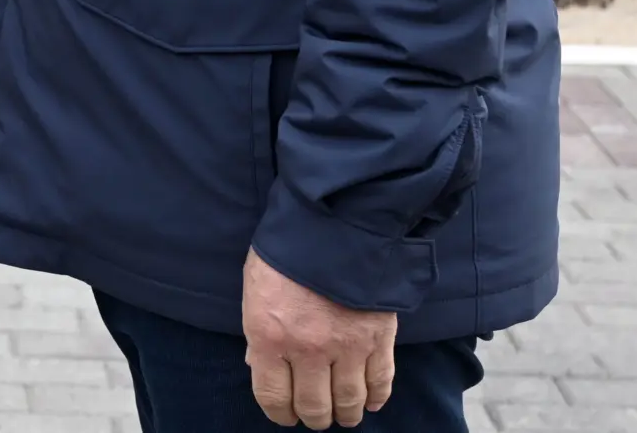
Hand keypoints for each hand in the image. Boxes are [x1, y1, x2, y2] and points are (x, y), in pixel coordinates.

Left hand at [242, 248, 395, 427]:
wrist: (332, 223)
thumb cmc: (285, 253)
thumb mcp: (255, 290)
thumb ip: (259, 332)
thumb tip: (259, 366)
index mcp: (270, 336)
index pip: (273, 397)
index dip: (279, 413)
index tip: (284, 415)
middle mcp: (308, 349)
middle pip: (314, 407)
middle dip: (313, 417)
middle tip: (314, 416)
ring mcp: (347, 346)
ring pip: (348, 401)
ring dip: (345, 414)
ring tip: (342, 414)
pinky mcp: (379, 338)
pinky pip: (381, 382)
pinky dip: (376, 397)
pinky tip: (369, 401)